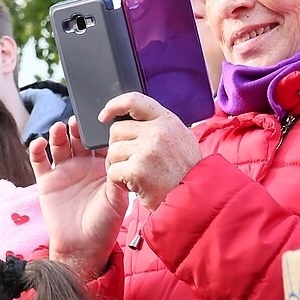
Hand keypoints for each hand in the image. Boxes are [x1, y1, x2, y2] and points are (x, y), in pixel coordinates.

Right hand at [32, 118, 129, 280]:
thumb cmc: (104, 225)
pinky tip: (39, 142)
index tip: (100, 121)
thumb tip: (117, 157)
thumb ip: (117, 178)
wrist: (82, 246)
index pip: (101, 141)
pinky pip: (39, 161)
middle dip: (78, 129)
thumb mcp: (118, 200)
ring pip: (60, 145)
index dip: (99, 131)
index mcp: (103, 167)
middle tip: (77, 121)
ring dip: (59, 134)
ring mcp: (65, 172)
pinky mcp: (47, 181)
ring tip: (59, 128)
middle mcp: (84, 165)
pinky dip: (37, 150)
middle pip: (79, 139)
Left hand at [100, 92, 203, 210]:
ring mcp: (147, 150)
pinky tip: (135, 185)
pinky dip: (119, 181)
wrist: (196, 198)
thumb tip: (132, 119)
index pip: (134, 101)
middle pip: (116, 130)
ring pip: (112, 152)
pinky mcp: (138, 170)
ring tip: (138, 175)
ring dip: (119, 166)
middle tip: (133, 162)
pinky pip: (113, 171)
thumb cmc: (185, 172)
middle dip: (119, 147)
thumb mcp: (179, 139)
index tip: (104, 115)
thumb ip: (158, 127)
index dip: (114, 105)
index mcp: (167, 120)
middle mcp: (158, 131)